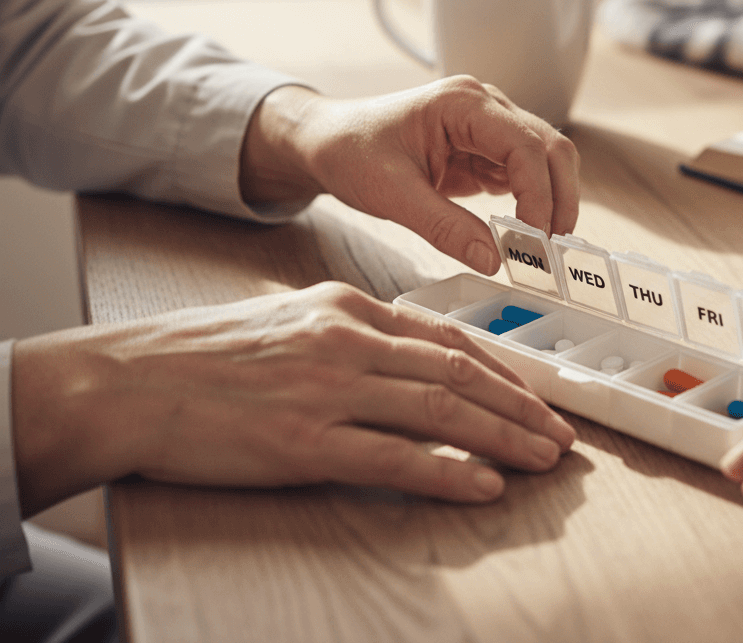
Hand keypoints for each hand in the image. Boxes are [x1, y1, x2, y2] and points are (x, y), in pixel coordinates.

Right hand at [12, 282, 575, 515]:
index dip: (501, 370)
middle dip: (520, 406)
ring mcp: (327, 391)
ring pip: (440, 412)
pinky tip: (482, 484)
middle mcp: (347, 341)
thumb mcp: (292, 320)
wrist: (131, 380)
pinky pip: (393, 458)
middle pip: (456, 374)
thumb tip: (413, 362)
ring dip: (502, 437)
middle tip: (560, 434)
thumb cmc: (209, 353)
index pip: (445, 338)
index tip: (535, 395)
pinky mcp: (303, 443)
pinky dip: (447, 473)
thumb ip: (355, 334)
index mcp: (346, 308)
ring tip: (543, 460)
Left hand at [238, 76, 579, 274]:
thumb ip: (444, 227)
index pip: (525, 144)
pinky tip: (521, 235)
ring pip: (545, 162)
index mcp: (462, 103)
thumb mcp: (392, 194)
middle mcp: (484, 107)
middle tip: (552, 251)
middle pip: (550, 148)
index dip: (540, 194)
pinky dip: (531, 205)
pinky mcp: (484, 150)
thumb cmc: (350, 151)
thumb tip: (494, 259)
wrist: (327, 141)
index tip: (536, 241)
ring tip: (540, 249)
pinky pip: (523, 176)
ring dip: (550, 203)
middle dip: (560, 198)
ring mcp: (488, 127)